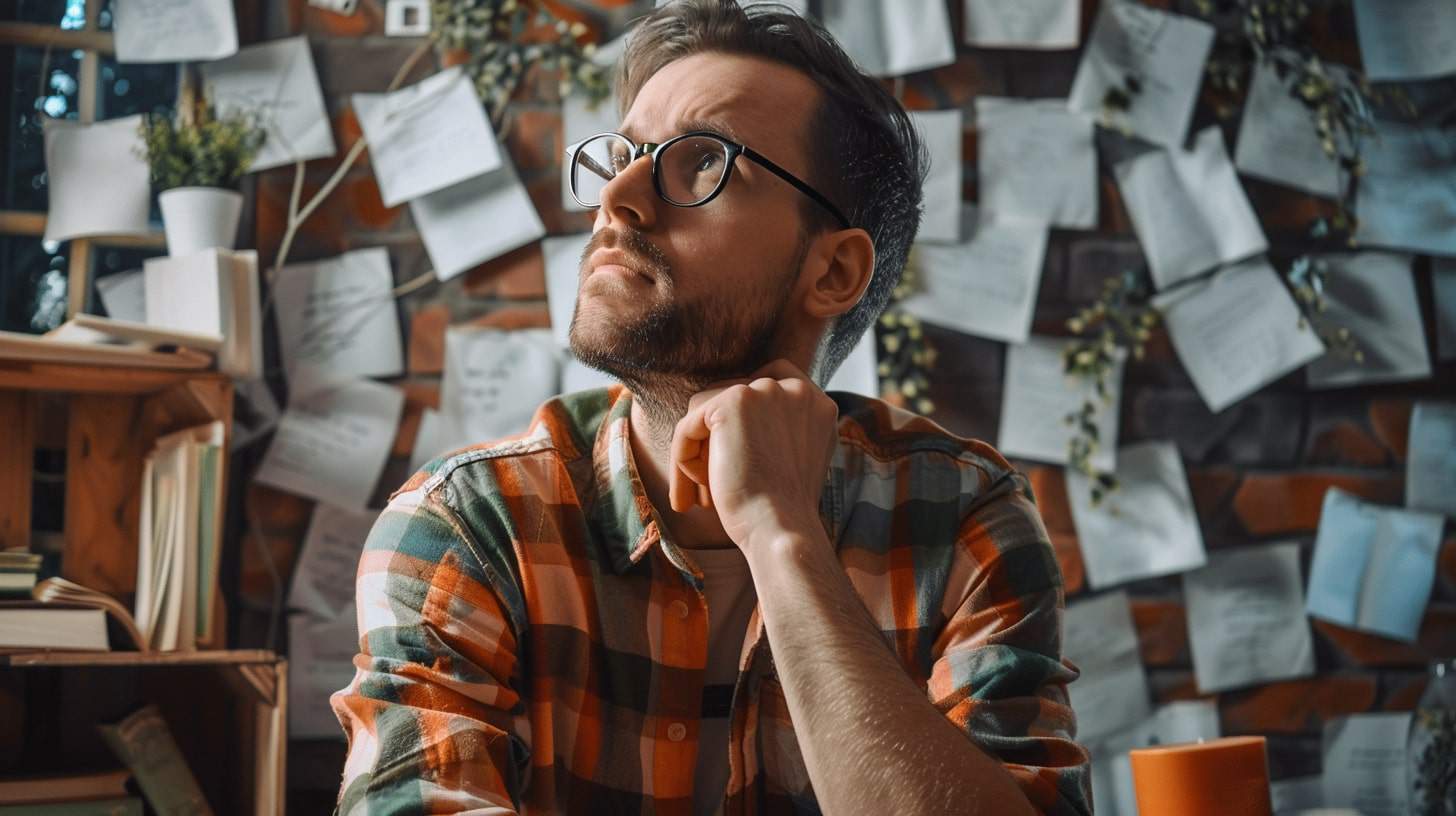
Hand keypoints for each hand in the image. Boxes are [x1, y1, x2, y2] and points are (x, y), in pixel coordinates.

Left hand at [668, 359, 838, 550]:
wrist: (782, 529)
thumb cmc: (784, 511)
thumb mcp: (795, 461)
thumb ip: (780, 431)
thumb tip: (732, 426)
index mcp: (817, 403)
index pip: (770, 381)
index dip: (744, 411)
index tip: (726, 452)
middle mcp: (795, 389)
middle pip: (731, 399)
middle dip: (714, 442)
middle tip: (708, 489)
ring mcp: (764, 391)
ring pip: (705, 413)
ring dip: (698, 454)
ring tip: (701, 496)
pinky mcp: (731, 402)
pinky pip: (688, 427)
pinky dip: (682, 462)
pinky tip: (687, 498)